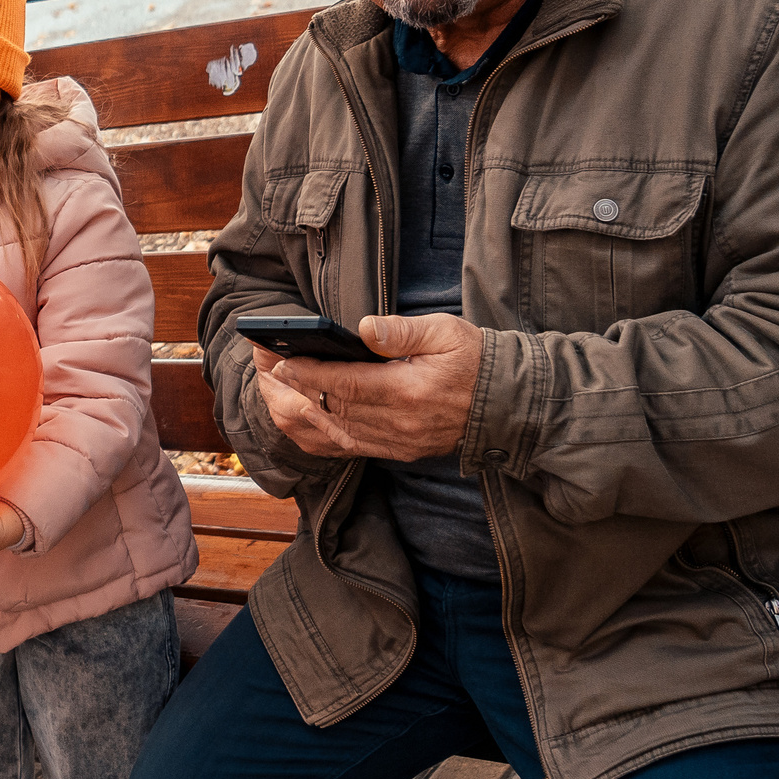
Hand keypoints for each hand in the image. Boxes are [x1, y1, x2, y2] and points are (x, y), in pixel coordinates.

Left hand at [251, 313, 484, 461]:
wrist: (508, 404)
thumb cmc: (477, 360)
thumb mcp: (445, 333)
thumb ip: (402, 332)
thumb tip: (366, 328)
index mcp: (409, 391)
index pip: (345, 384)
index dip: (310, 373)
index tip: (283, 361)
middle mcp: (400, 423)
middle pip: (334, 409)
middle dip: (297, 390)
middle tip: (269, 372)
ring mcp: (400, 442)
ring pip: (338, 432)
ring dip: (304, 414)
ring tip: (279, 392)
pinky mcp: (401, 451)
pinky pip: (353, 446)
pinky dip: (325, 433)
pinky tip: (307, 417)